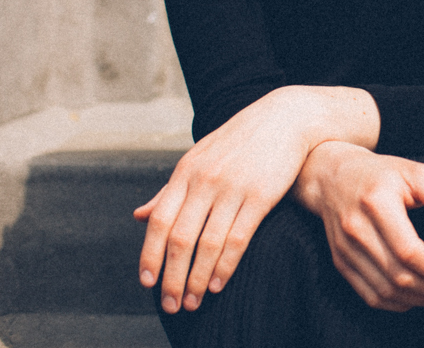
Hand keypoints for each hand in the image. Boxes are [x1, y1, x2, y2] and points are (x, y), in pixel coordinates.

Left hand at [134, 86, 379, 312]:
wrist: (286, 118)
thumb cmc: (239, 141)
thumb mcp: (199, 158)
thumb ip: (170, 190)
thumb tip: (138, 216)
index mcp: (185, 171)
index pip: (159, 221)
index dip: (149, 255)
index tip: (147, 283)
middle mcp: (205, 180)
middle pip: (180, 239)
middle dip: (172, 278)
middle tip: (171, 305)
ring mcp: (232, 188)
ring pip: (207, 244)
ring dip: (198, 279)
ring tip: (194, 301)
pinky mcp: (260, 195)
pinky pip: (238, 238)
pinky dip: (225, 265)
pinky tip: (219, 283)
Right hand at [294, 141, 423, 310]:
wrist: (333, 178)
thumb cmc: (383, 174)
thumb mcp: (415, 172)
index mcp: (377, 204)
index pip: (408, 251)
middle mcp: (356, 229)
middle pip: (397, 275)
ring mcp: (345, 249)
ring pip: (384, 290)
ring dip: (418, 298)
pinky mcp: (341, 262)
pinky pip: (369, 295)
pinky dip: (396, 303)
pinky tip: (417, 297)